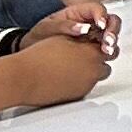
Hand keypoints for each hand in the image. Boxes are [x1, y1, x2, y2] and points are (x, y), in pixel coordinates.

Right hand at [0, 12, 114, 117]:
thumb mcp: (62, 38)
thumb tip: (88, 35)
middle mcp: (93, 68)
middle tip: (82, 58)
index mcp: (90, 52)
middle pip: (106, 63)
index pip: (108, 47)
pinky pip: (86, 87)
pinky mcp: (79, 95)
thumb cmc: (37, 57)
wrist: (23, 77)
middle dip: (97, 60)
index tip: (92, 44)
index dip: (100, 45)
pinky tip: (66, 78)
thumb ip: (80, 38)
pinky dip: (80, 83)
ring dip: (90, 72)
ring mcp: (87, 83)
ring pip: (97, 76)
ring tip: (72, 68)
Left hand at [21, 0, 115, 57]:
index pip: (97, 9)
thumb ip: (65, 26)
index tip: (101, 25)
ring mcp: (92, 37)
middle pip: (110, 21)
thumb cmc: (37, 37)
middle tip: (108, 42)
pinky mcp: (93, 50)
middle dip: (112, 31)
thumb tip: (84, 28)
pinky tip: (103, 58)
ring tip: (107, 52)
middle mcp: (89, 23)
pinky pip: (105, 49)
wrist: (30, 53)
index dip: (102, 16)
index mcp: (78, 13)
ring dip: (113, 43)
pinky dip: (108, 53)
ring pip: (111, 35)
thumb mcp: (47, 27)